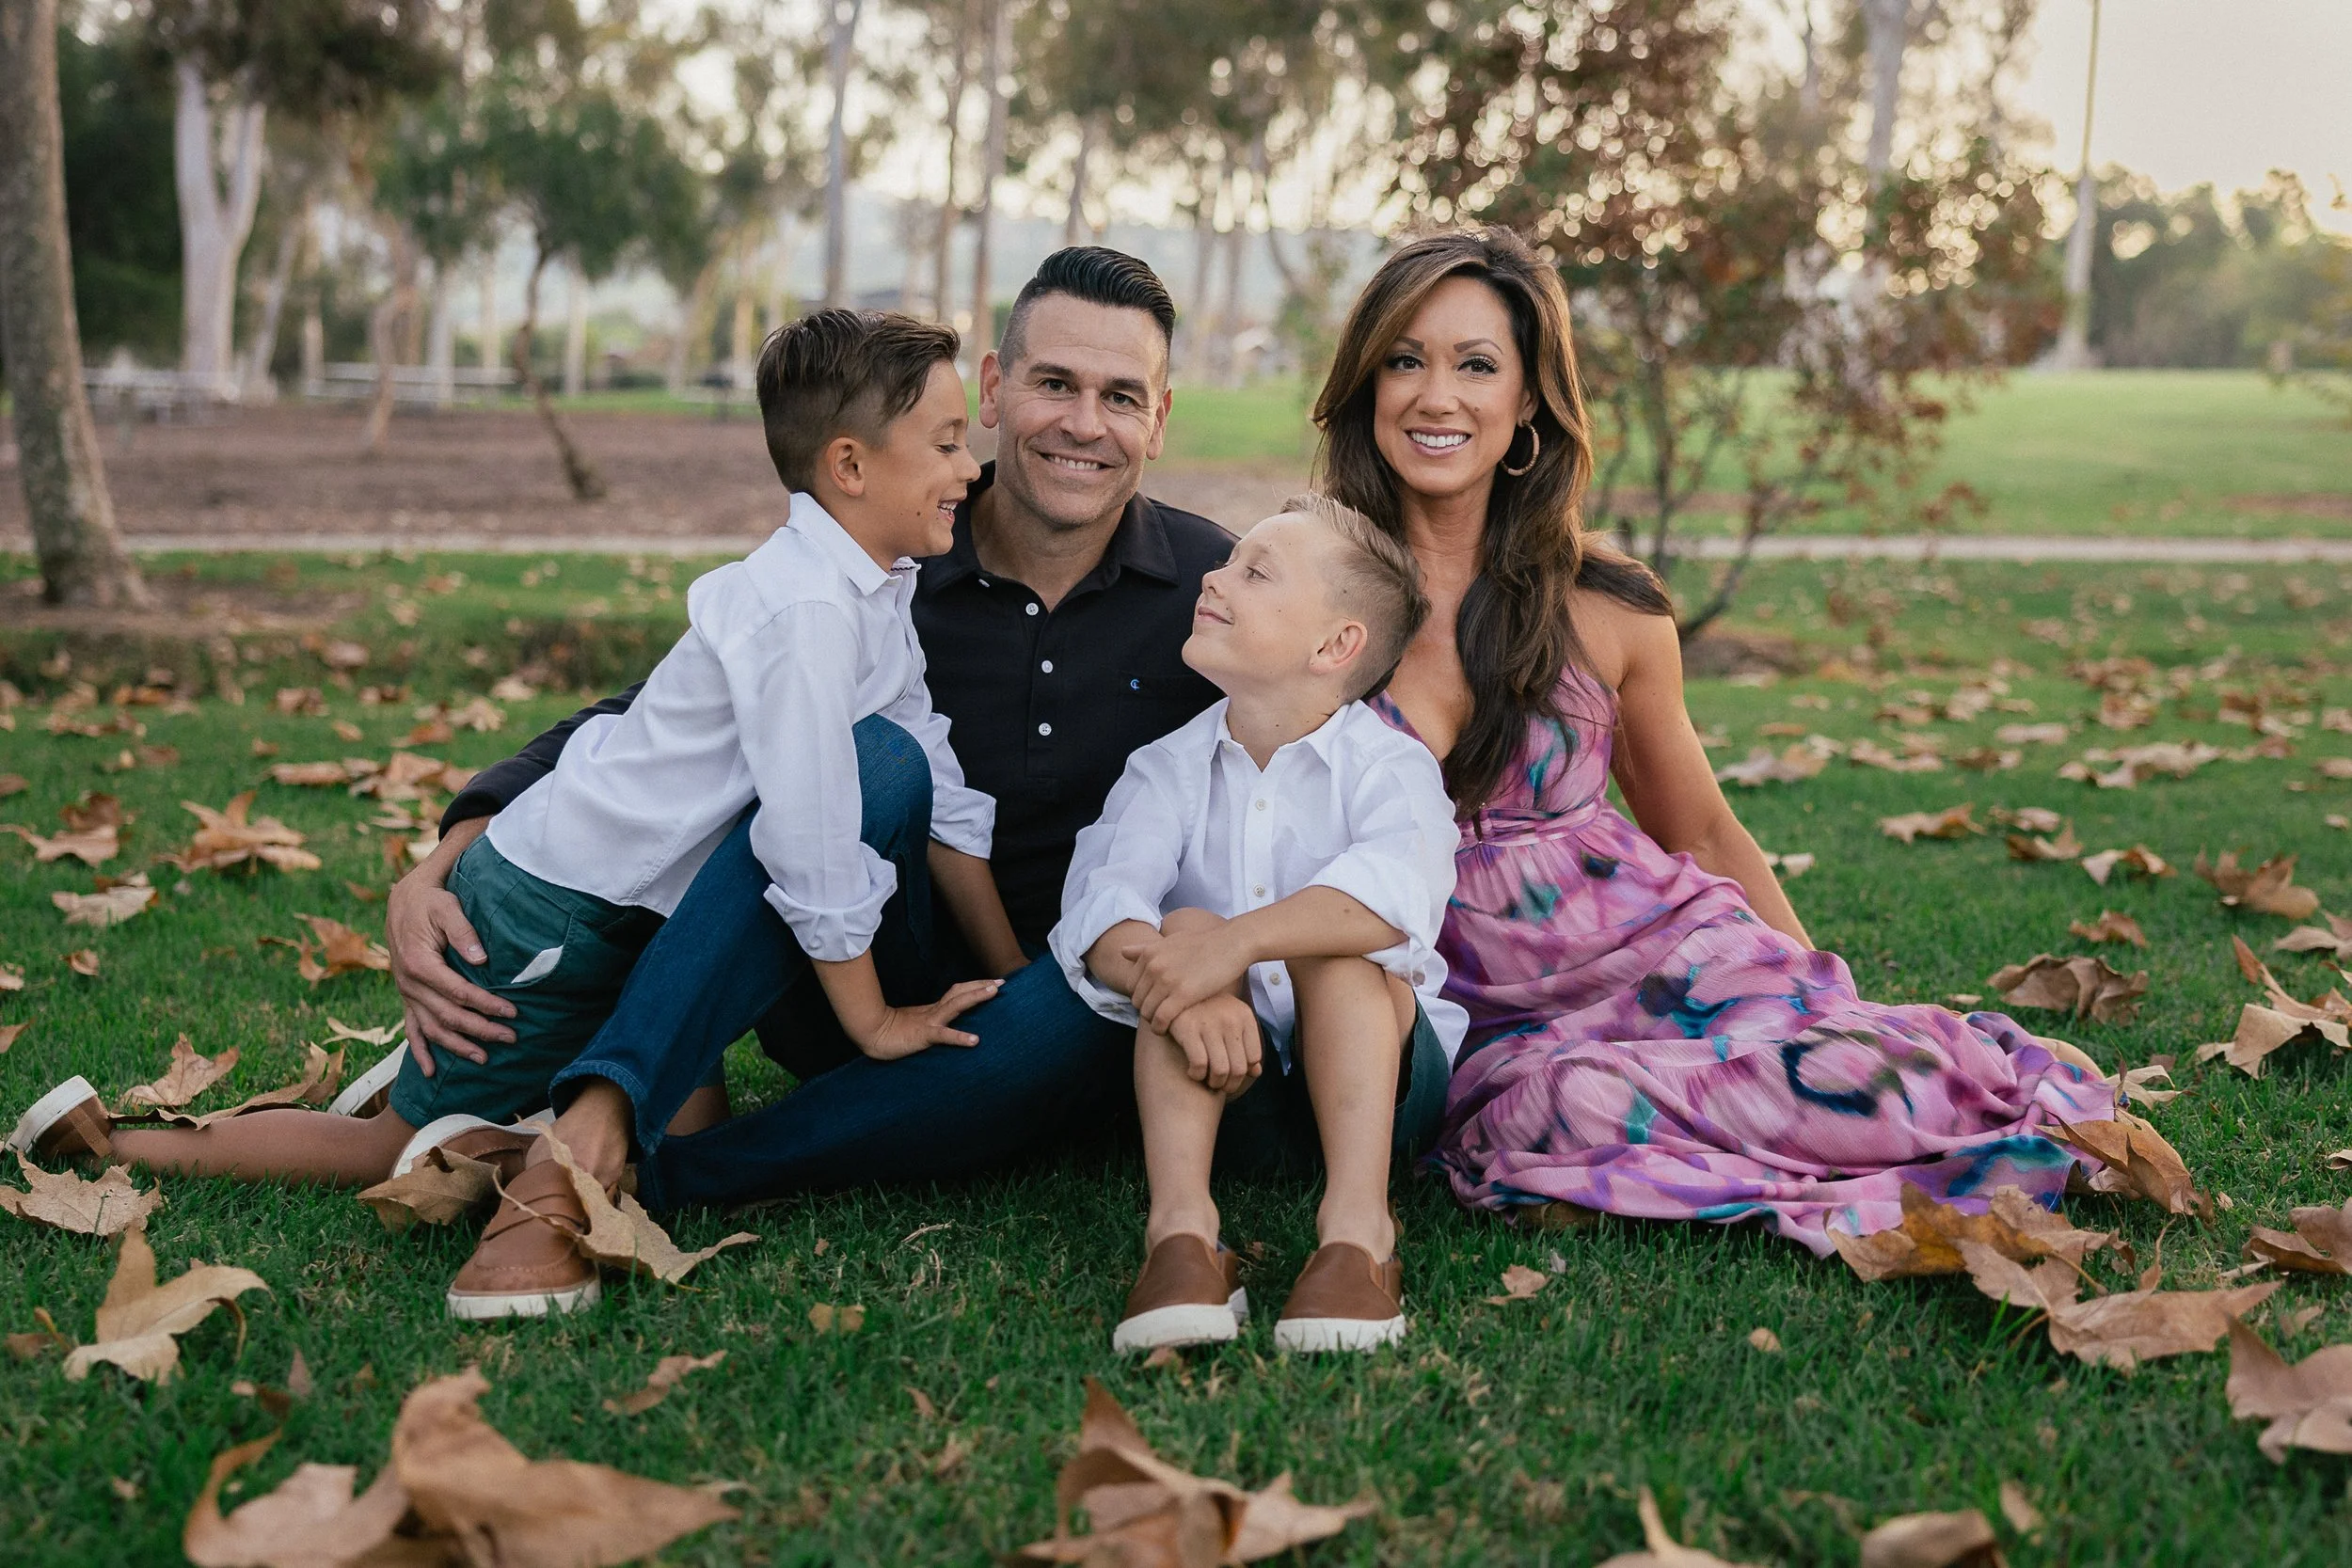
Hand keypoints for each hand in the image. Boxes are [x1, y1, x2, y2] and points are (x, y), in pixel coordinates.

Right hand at [387, 819, 513, 1075]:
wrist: (403, 901)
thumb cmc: (430, 902)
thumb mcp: (447, 907)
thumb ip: (463, 932)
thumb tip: (481, 958)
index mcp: (420, 964)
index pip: (458, 992)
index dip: (486, 1005)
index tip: (512, 1012)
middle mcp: (409, 984)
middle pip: (447, 1016)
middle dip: (480, 1030)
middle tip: (511, 1038)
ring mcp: (406, 993)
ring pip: (431, 1029)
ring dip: (457, 1046)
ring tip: (484, 1059)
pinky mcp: (407, 997)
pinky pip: (410, 1029)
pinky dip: (419, 1051)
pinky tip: (429, 1072)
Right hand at [853, 977, 1002, 1061]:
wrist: (871, 1034)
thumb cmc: (892, 1031)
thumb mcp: (917, 1023)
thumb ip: (932, 1020)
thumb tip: (946, 1020)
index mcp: (933, 1009)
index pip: (958, 992)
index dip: (975, 986)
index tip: (993, 982)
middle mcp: (934, 1012)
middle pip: (961, 993)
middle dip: (981, 986)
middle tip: (1002, 982)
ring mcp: (929, 1022)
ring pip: (956, 1006)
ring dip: (975, 997)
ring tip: (993, 992)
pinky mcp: (923, 1036)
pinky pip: (944, 1035)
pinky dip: (960, 1037)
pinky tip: (974, 1040)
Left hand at [1122, 921, 1253, 1033]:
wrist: (1232, 943)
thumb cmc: (1204, 943)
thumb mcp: (1171, 941)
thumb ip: (1145, 949)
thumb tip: (1122, 951)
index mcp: (1149, 954)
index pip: (1131, 985)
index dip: (1142, 997)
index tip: (1155, 1003)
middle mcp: (1153, 966)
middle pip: (1138, 1000)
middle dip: (1147, 1011)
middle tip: (1161, 1017)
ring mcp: (1167, 980)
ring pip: (1147, 1012)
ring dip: (1153, 1022)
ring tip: (1165, 1025)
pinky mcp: (1182, 995)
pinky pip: (1161, 1019)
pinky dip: (1161, 1029)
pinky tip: (1168, 1031)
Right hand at [1168, 995, 1262, 1096]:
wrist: (1177, 992)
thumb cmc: (1207, 1011)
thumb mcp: (1231, 1020)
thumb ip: (1245, 1044)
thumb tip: (1256, 1072)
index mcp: (1244, 1016)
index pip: (1253, 1058)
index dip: (1243, 1073)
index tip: (1230, 1076)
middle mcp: (1230, 1019)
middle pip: (1238, 1068)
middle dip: (1228, 1085)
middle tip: (1218, 1084)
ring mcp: (1209, 1023)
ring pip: (1220, 1070)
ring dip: (1214, 1083)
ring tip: (1206, 1080)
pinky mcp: (1188, 1029)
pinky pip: (1199, 1065)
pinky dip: (1196, 1075)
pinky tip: (1192, 1072)